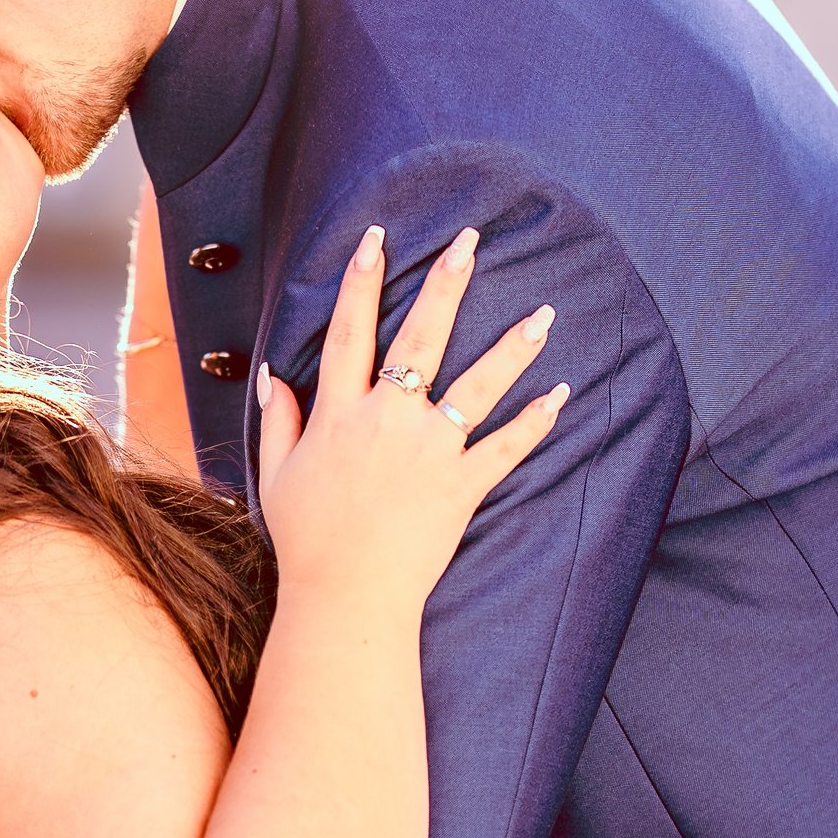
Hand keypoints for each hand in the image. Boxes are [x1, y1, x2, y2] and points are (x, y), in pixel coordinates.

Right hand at [256, 227, 566, 617]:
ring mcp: (429, 451)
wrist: (346, 598)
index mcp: (338, 413)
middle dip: (445, 284)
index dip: (360, 281)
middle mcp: (387, 420)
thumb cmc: (307, 541)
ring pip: (478, 385)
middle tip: (469, 240)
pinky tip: (562, 392)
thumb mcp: (278, 475)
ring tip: (545, 312)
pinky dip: (535, 420)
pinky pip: (505, 446)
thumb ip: (280, 420)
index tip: (376, 239)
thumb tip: (276, 375)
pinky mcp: (462, 485)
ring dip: (513, 346)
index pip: (349, 332)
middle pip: (420, 338)